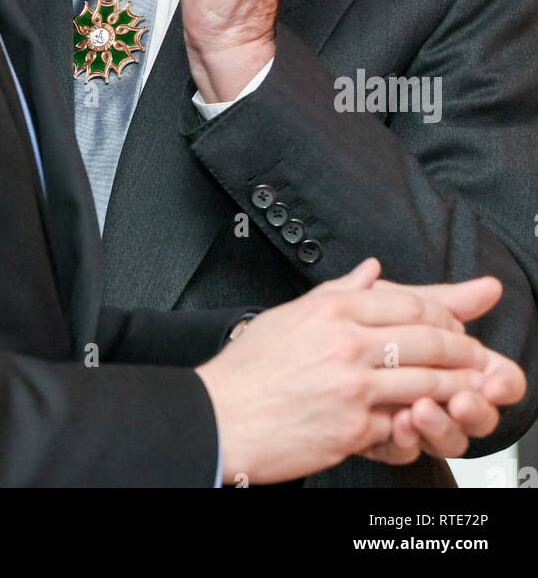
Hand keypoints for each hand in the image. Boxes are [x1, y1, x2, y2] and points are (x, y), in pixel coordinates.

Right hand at [195, 258, 501, 484]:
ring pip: (426, 381)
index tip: (454, 322)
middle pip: (426, 338)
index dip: (442, 313)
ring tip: (468, 388)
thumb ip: (337, 290)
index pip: (407, 302)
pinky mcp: (352, 427)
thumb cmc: (251, 369)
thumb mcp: (291, 314)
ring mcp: (351, 386)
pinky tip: (430, 417)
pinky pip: (402, 421)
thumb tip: (369, 269)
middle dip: (461, 348)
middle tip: (475, 354)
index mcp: (331, 309)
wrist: (221, 415)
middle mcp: (345, 343)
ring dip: (456, 386)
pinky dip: (421, 420)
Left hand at [362, 275, 525, 463]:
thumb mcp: (398, 306)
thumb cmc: (358, 326)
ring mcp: (418, 421)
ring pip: (448, 438)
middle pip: (478, 414)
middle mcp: (444, 397)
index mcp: (457, 366)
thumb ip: (444, 301)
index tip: (494, 382)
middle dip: (474, 408)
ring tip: (422, 410)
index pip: (498, 381)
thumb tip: (491, 286)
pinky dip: (405, 439)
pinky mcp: (386, 439)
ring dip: (440, 426)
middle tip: (462, 401)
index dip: (503, 384)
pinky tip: (398, 424)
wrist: (304, 353)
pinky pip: (405, 450)